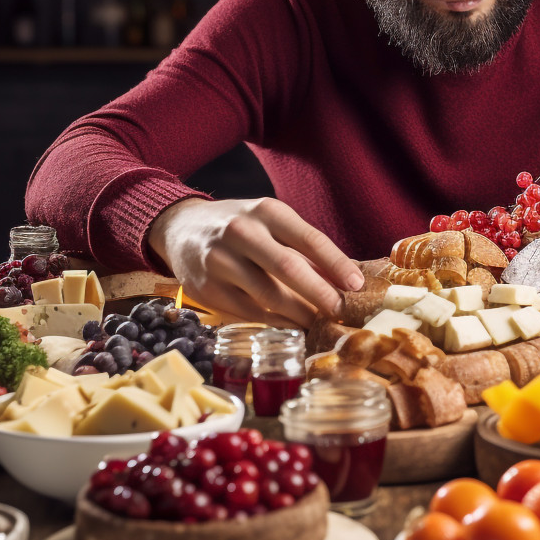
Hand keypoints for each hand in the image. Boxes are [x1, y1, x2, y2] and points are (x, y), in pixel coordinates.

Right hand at [148, 197, 364, 328]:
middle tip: (341, 312)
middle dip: (321, 294)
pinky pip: (248, 312)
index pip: (310, 238)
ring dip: (300, 314)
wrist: (181, 227)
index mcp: (267, 211)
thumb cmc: (240, 227)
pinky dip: (274, 323)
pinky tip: (291, 328)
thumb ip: (304, 249)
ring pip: (268, 295)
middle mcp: (242, 232)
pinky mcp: (206, 288)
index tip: (357, 285)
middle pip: (289, 267)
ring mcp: (220, 260)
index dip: (336, 264)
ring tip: (320, 324)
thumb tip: (346, 279)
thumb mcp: (271, 223)